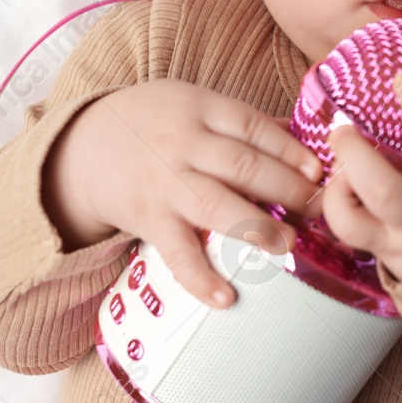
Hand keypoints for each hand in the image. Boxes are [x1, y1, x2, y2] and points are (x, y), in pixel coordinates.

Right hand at [42, 79, 323, 308]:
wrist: (82, 147)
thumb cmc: (153, 123)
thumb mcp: (194, 104)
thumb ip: (243, 123)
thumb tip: (303, 143)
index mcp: (201, 109)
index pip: (254, 127)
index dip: (291, 150)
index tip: (319, 171)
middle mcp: (184, 145)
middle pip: (242, 166)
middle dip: (286, 188)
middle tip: (317, 208)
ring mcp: (165, 183)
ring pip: (215, 205)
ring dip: (256, 227)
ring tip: (288, 246)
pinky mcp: (148, 219)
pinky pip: (177, 252)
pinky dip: (200, 278)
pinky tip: (226, 298)